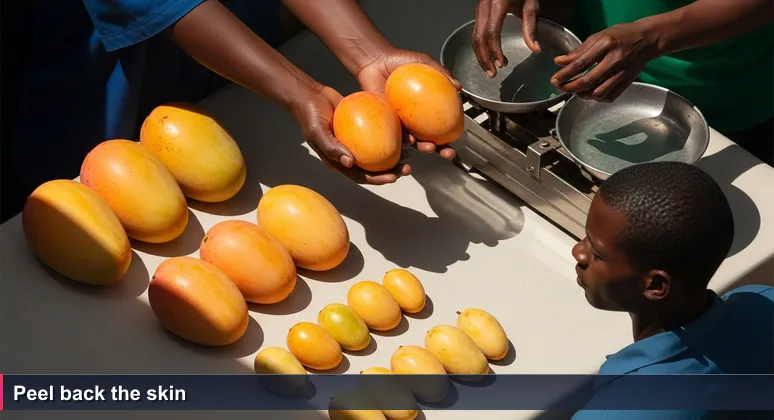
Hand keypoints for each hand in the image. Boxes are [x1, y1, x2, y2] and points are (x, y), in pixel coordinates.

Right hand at [290, 84, 410, 184]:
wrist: (310, 96)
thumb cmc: (310, 116)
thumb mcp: (317, 132)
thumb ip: (331, 148)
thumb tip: (349, 163)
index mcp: (340, 161)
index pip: (362, 176)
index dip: (378, 180)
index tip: (394, 178)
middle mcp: (350, 154)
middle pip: (374, 168)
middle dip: (392, 171)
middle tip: (408, 168)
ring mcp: (357, 141)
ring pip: (380, 152)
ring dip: (396, 155)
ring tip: (411, 152)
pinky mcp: (363, 127)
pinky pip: (380, 133)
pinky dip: (392, 135)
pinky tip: (405, 132)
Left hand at [356, 47, 461, 160]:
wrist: (375, 61)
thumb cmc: (398, 62)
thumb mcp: (423, 63)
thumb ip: (441, 73)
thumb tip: (458, 86)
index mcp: (427, 108)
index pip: (443, 124)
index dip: (452, 134)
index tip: (458, 139)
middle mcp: (415, 118)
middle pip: (431, 139)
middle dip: (441, 150)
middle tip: (448, 153)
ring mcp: (401, 122)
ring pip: (414, 142)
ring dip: (423, 148)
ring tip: (428, 147)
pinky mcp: (386, 123)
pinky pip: (395, 135)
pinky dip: (403, 140)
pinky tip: (409, 140)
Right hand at [473, 0, 540, 77]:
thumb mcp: (531, 4)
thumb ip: (531, 27)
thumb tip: (534, 49)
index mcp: (498, 3)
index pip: (492, 33)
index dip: (495, 51)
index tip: (502, 64)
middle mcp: (485, 6)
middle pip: (478, 38)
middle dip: (484, 58)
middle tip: (492, 74)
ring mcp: (480, 9)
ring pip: (474, 36)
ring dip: (480, 55)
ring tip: (489, 69)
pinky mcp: (479, 12)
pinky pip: (476, 32)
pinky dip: (480, 47)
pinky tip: (487, 57)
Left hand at [551, 22, 659, 101]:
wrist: (647, 39)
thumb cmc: (620, 36)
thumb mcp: (598, 37)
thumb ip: (578, 51)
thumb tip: (559, 62)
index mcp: (606, 45)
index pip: (581, 63)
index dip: (565, 74)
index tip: (554, 80)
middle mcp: (615, 60)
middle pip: (589, 80)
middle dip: (570, 87)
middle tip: (560, 87)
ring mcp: (622, 73)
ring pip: (599, 92)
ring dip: (582, 94)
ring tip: (574, 90)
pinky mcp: (628, 82)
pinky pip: (610, 97)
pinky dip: (597, 98)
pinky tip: (589, 94)